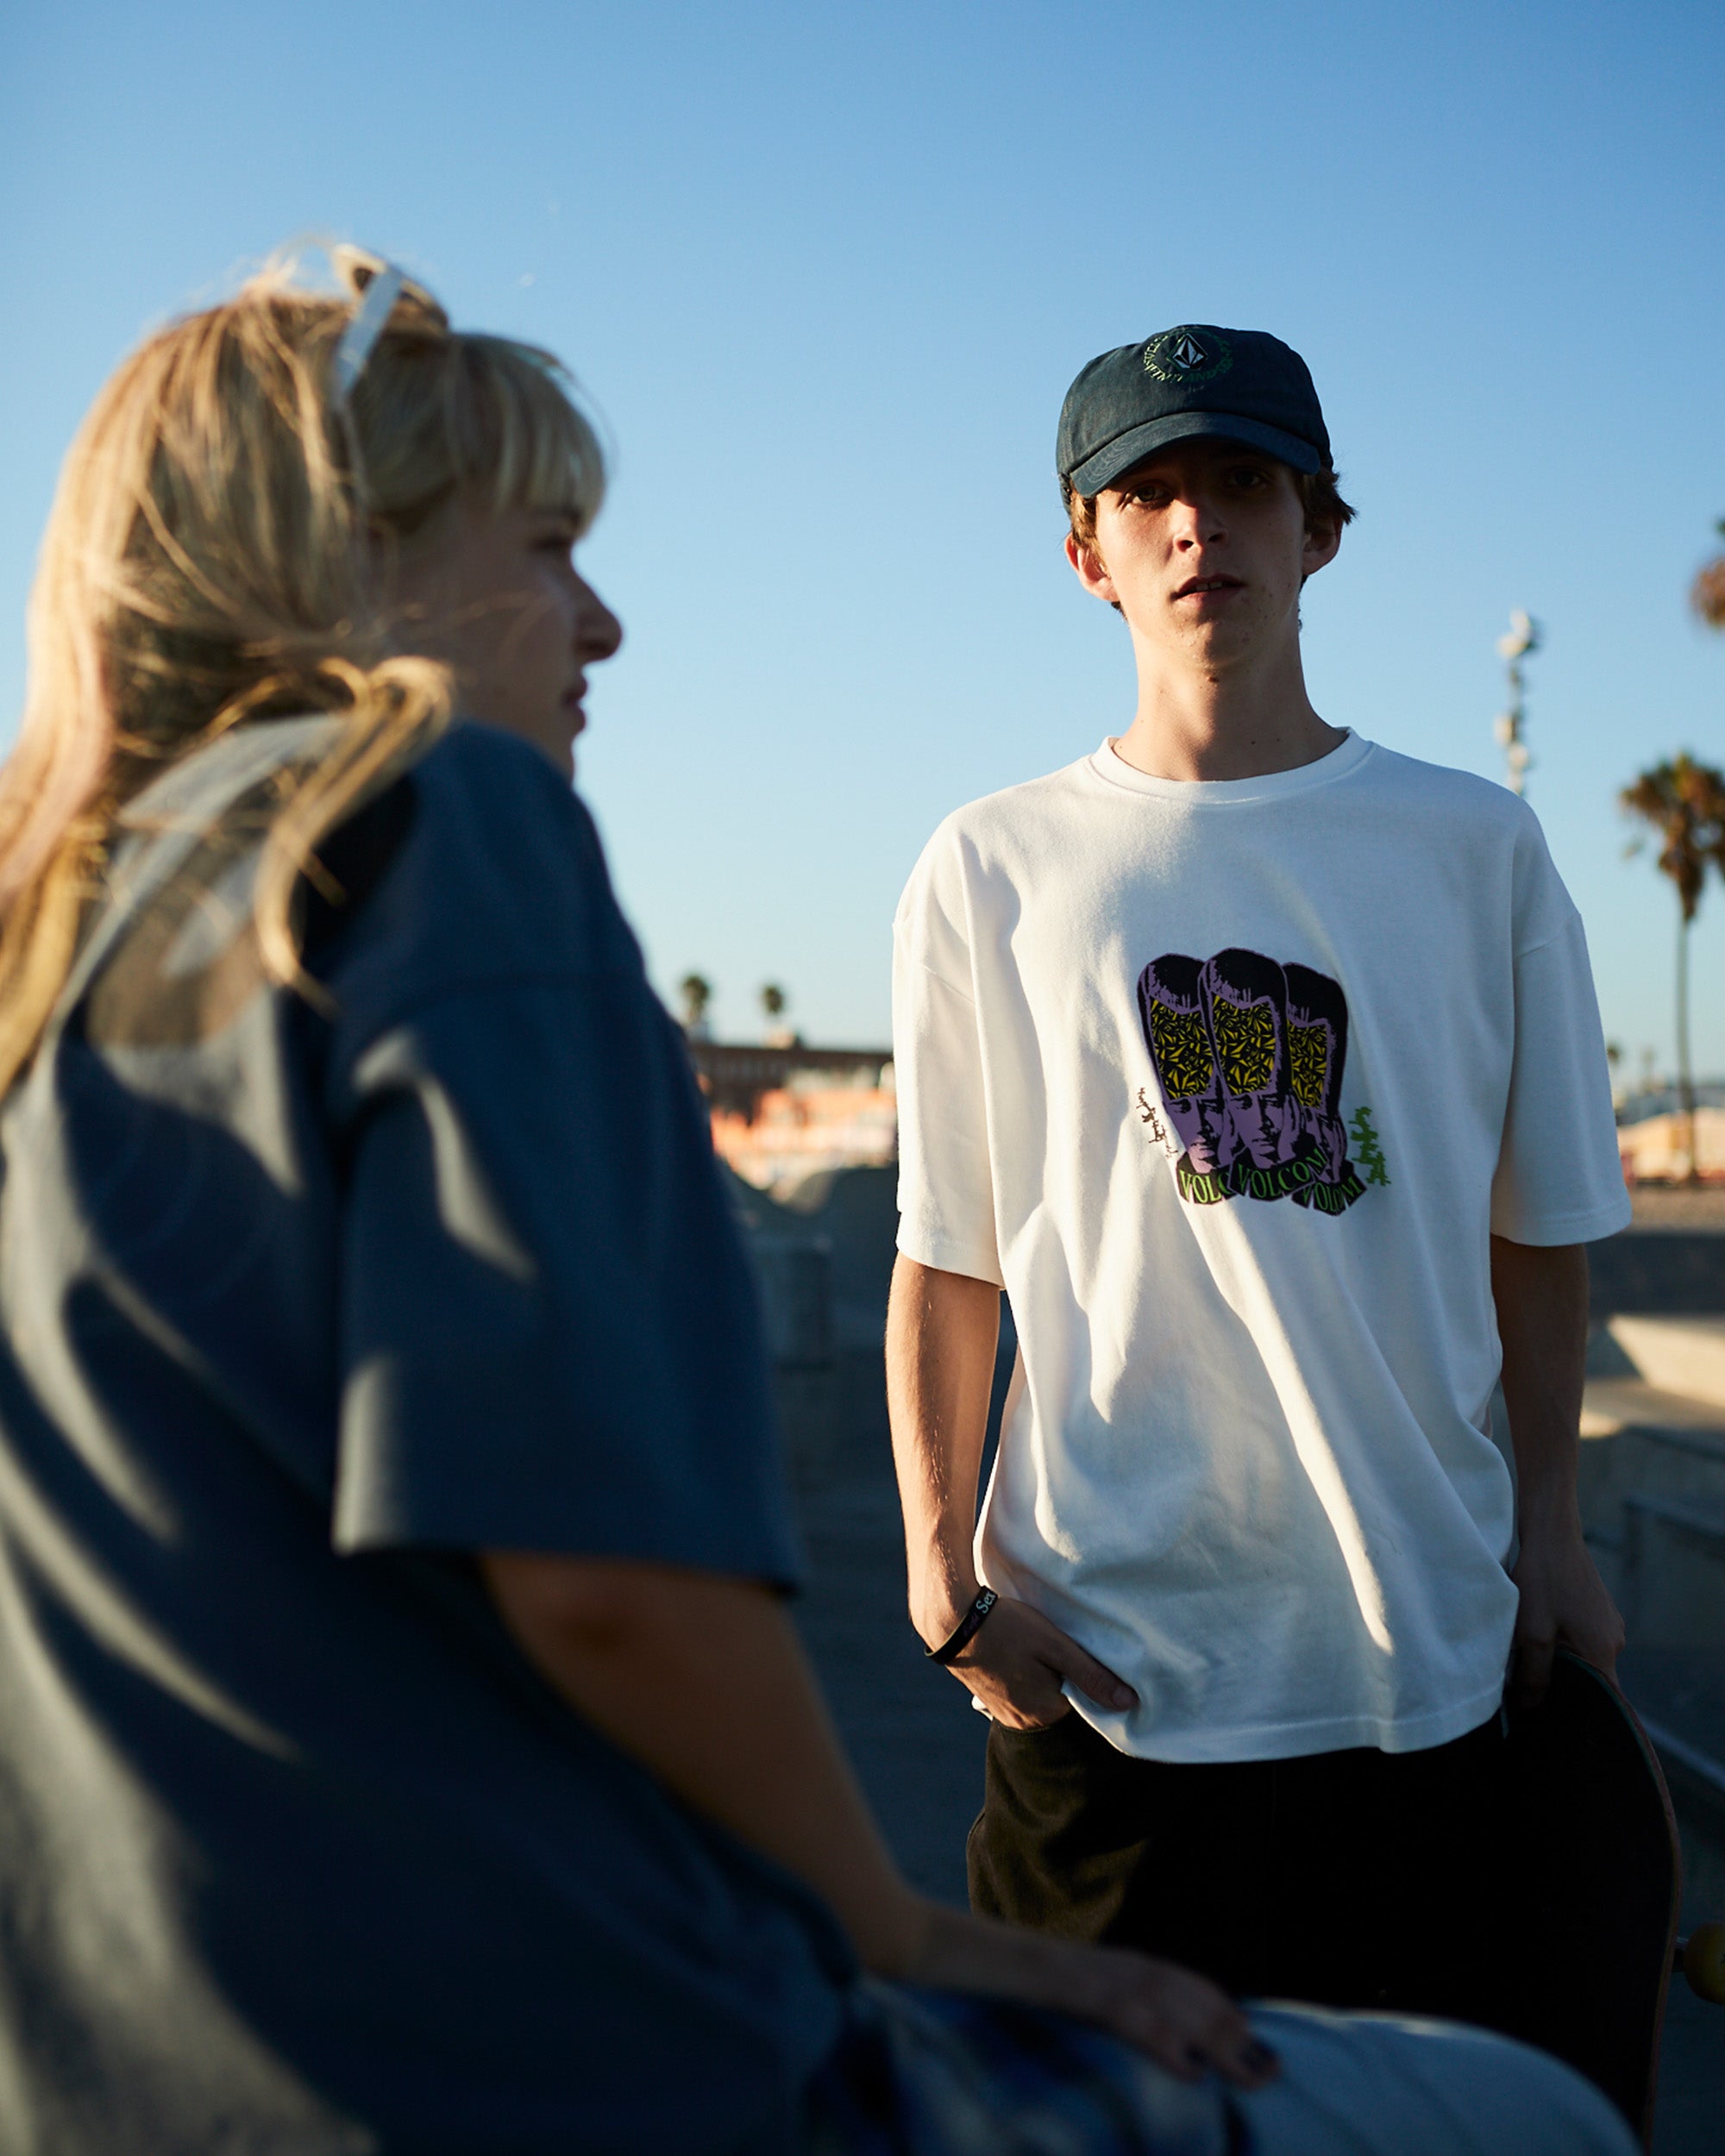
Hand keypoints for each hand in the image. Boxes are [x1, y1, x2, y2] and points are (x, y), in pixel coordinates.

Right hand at [905, 1900, 1277, 2089]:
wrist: (890, 1937)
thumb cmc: (934, 1976)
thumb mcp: (1001, 2002)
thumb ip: (1042, 2012)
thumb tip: (1067, 2040)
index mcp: (1068, 1964)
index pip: (1152, 1976)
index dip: (1201, 2002)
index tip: (1242, 2034)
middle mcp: (1075, 1959)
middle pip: (1166, 1982)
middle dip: (1222, 2021)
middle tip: (1271, 2062)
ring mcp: (1060, 1966)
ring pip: (1152, 1992)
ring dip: (1209, 2030)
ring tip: (1251, 2067)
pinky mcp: (1042, 1980)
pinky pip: (1108, 2006)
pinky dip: (1154, 2033)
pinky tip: (1188, 2064)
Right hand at [926, 1592, 1137, 1728]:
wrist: (952, 1619)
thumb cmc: (1007, 1628)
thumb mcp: (1055, 1646)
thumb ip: (1091, 1675)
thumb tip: (1129, 1703)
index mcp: (1044, 1713)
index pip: (1084, 1704)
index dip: (1087, 1678)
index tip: (1080, 1654)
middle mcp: (1023, 1722)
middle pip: (1061, 1702)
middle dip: (1065, 1679)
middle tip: (1058, 1647)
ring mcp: (1003, 1713)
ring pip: (1040, 1698)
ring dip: (1045, 1678)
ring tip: (1037, 1649)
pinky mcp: (990, 1701)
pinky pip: (1021, 1694)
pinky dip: (1026, 1678)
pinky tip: (1020, 1655)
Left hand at [1509, 1512, 1624, 1708]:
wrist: (1551, 1533)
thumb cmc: (1542, 1580)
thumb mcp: (1532, 1632)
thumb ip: (1535, 1674)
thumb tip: (1530, 1708)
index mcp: (1604, 1650)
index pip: (1603, 1700)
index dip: (1579, 1713)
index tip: (1553, 1720)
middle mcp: (1614, 1640)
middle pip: (1592, 1680)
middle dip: (1564, 1689)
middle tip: (1531, 1696)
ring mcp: (1608, 1623)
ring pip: (1584, 1657)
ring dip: (1561, 1663)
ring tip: (1530, 1664)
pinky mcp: (1597, 1610)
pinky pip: (1583, 1639)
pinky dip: (1563, 1644)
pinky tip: (1539, 1638)